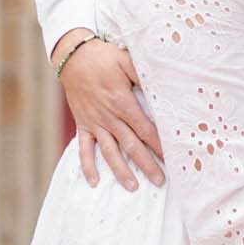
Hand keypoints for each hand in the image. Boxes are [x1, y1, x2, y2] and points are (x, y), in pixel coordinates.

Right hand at [58, 36, 164, 190]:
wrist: (73, 57)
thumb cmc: (103, 58)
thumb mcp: (126, 60)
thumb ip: (143, 75)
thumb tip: (162, 86)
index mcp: (122, 102)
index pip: (144, 128)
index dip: (158, 144)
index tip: (170, 157)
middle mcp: (109, 117)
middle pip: (131, 145)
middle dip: (146, 164)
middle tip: (160, 180)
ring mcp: (95, 123)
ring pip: (109, 151)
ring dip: (121, 170)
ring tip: (132, 187)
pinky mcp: (83, 125)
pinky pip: (84, 148)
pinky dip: (87, 165)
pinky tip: (94, 181)